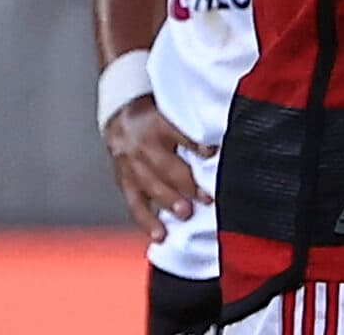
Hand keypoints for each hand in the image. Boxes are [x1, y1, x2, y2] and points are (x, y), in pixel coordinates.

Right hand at [104, 95, 208, 241]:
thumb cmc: (156, 115)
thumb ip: (194, 125)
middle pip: (165, 165)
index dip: (196, 144)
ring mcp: (130, 164)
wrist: (120, 114)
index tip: (213, 154)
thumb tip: (223, 141)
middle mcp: (142, 144)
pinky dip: (146, 220)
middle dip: (185, 184)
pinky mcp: (123, 180)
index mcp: (158, 123)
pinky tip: (158, 234)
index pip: (179, 133)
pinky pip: (134, 203)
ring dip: (168, 203)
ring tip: (185, 216)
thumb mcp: (175, 110)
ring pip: (149, 186)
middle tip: (204, 198)